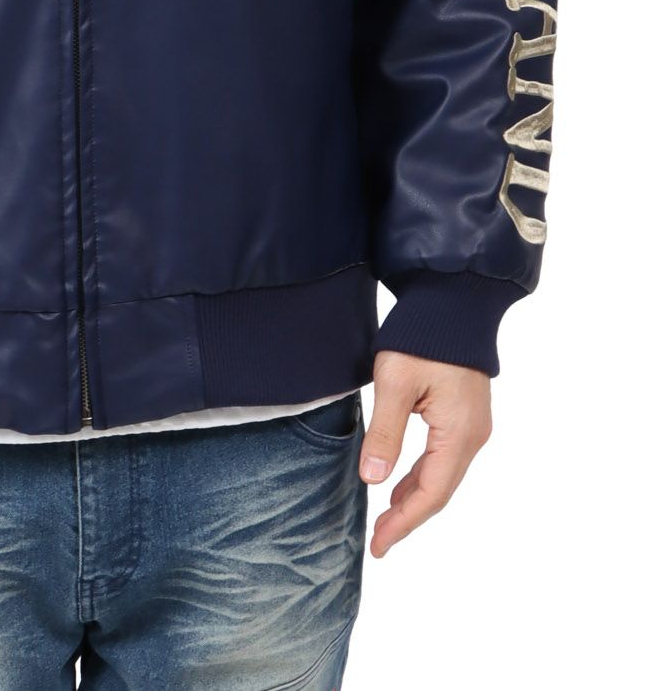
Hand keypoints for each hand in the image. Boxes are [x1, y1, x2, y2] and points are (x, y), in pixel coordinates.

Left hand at [359, 350, 492, 557]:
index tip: (379, 545)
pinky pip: (445, 457)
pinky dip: (423, 475)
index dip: (404, 522)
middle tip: (378, 539)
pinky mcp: (465, 413)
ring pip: (443, 474)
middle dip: (408, 517)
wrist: (453, 300)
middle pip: (440, 490)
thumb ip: (385, 433)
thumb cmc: (422, 338)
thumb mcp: (395, 384)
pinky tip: (403, 481)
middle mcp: (473, 435)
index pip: (431, 493)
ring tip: (386, 517)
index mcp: (458, 433)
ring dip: (415, 496)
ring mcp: (472, 425)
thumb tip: (373, 480)